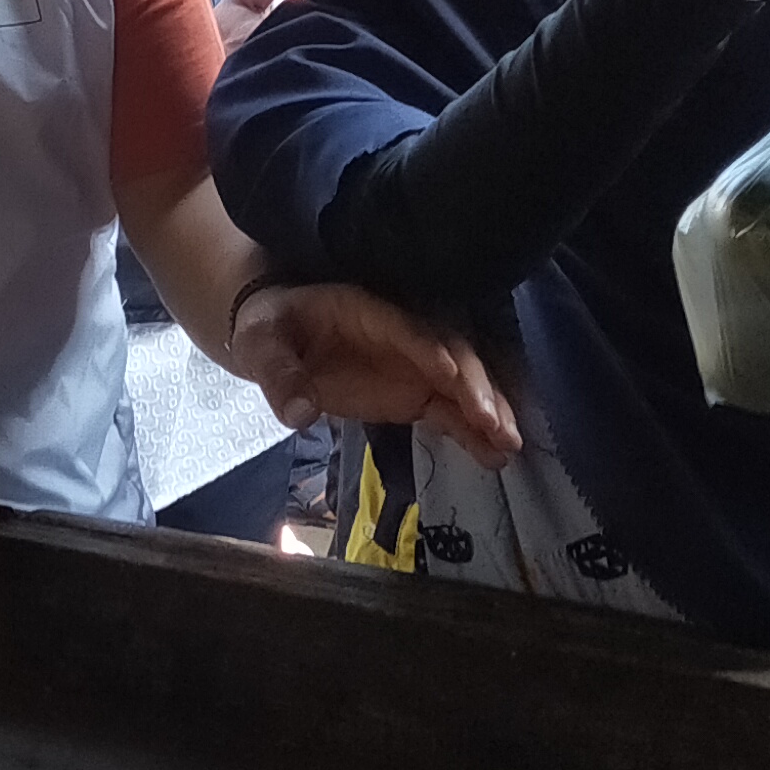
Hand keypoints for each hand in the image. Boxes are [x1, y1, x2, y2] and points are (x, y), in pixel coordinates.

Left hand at [227, 282, 518, 467]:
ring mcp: (413, 365)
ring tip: (509, 445)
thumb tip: (299, 414)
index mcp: (365, 312)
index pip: (404, 329)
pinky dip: (473, 433)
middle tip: (492, 422)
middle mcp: (402, 336)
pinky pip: (450, 412)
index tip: (449, 376)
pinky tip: (495, 457)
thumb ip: (279, 377)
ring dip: (487, 412)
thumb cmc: (269, 331)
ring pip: (461, 384)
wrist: (277, 340)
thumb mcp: (260, 347)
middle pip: (448, 354)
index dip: (427, 350)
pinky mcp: (416, 393)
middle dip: (473, 387)